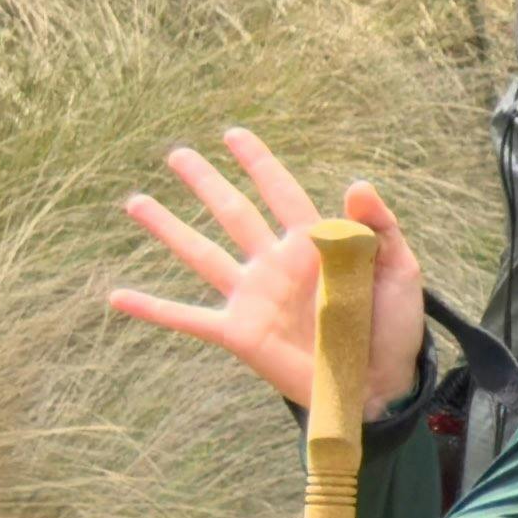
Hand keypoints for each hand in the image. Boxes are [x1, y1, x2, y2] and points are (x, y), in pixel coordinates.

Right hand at [105, 126, 432, 418]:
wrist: (379, 382)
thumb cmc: (393, 324)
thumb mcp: (399, 270)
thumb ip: (379, 227)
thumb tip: (358, 183)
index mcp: (314, 243)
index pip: (281, 193)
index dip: (259, 164)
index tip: (234, 135)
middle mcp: (275, 264)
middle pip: (232, 213)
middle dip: (206, 183)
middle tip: (177, 155)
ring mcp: (254, 296)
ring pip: (201, 254)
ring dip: (168, 229)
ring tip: (135, 202)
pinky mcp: (240, 332)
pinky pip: (188, 318)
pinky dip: (153, 309)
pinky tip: (118, 295)